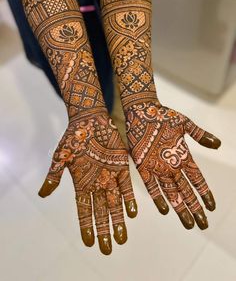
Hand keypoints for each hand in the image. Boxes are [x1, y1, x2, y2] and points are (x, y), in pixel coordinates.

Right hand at [38, 111, 136, 254]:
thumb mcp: (61, 157)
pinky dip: (129, 198)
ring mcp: (110, 175)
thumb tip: (42, 195)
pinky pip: (126, 185)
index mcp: (82, 183)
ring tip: (122, 237)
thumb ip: (54, 176)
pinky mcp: (121, 166)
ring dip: (118, 220)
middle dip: (104, 230)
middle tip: (108, 248)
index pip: (84, 210)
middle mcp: (97, 183)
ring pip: (115, 202)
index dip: (86, 226)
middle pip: (101, 211)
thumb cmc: (73, 137)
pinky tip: (132, 213)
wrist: (90, 119)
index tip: (89, 243)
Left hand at [126, 101, 220, 229]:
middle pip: (185, 191)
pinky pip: (151, 185)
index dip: (204, 193)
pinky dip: (158, 197)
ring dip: (179, 208)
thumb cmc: (164, 115)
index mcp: (183, 156)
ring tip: (188, 223)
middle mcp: (171, 165)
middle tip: (202, 224)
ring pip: (171, 192)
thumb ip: (200, 135)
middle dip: (194, 208)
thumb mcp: (185, 124)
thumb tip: (219, 144)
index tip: (211, 207)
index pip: (197, 179)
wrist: (142, 110)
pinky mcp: (143, 166)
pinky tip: (165, 210)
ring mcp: (158, 167)